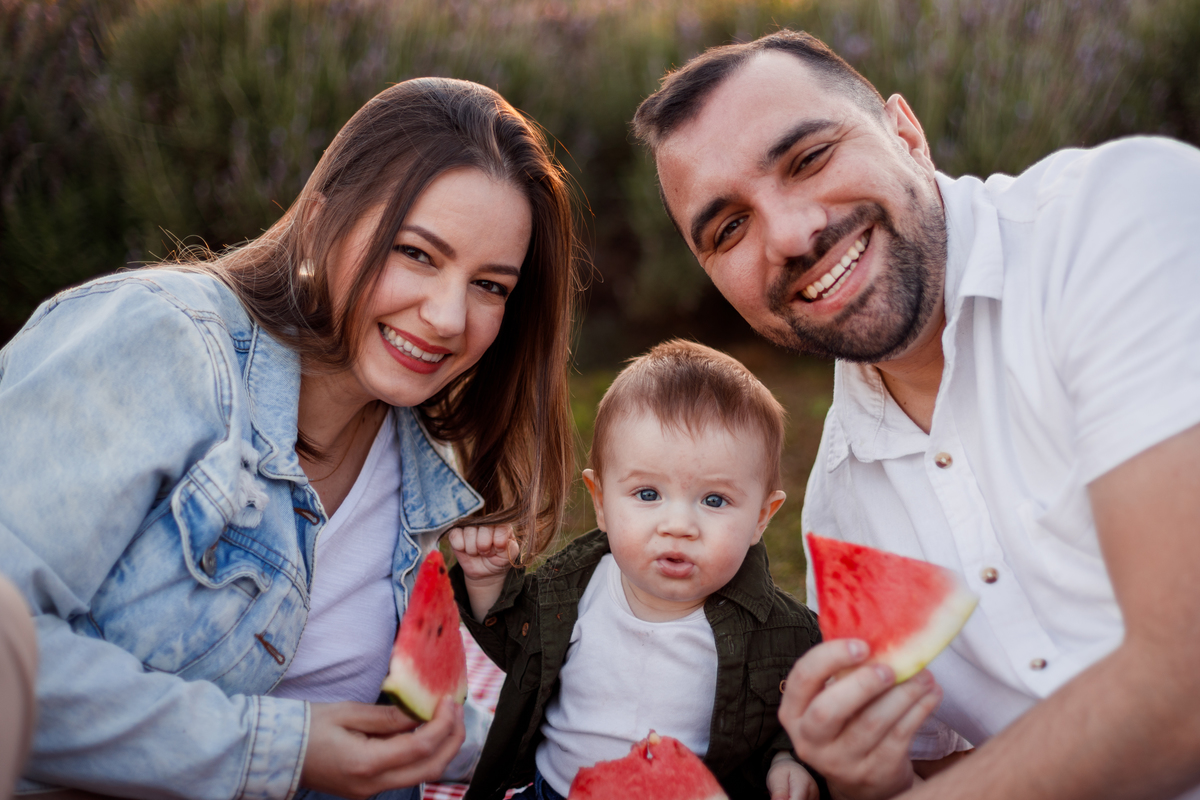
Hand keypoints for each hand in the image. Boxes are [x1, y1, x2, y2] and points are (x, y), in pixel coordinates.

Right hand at [300, 696, 465, 799]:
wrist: (277, 752)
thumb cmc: (308, 727)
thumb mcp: (349, 712)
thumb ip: (389, 716)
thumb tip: (422, 711)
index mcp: (366, 764)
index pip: (420, 748)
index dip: (442, 724)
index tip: (448, 701)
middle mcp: (371, 785)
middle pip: (430, 768)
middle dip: (452, 739)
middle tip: (457, 710)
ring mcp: (370, 791)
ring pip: (421, 774)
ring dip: (441, 747)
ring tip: (447, 717)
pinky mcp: (368, 788)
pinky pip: (405, 773)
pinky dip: (422, 753)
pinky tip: (424, 730)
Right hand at [447, 525, 518, 581]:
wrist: (485, 571)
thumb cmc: (499, 559)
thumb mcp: (509, 556)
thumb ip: (511, 548)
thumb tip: (502, 541)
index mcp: (501, 523)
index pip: (500, 527)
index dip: (498, 543)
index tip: (498, 550)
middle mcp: (485, 521)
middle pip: (483, 528)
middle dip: (485, 547)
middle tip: (486, 552)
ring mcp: (470, 525)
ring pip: (469, 532)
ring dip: (473, 549)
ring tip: (477, 552)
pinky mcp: (456, 533)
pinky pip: (455, 536)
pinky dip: (461, 547)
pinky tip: (465, 550)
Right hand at [778, 640, 941, 799]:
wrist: (862, 779)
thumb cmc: (847, 722)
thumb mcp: (830, 701)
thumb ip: (840, 673)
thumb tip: (876, 628)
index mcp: (794, 712)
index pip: (803, 679)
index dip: (830, 658)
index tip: (862, 645)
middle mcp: (810, 740)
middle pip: (828, 710)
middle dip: (863, 683)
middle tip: (891, 667)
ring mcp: (841, 761)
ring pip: (872, 723)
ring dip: (903, 693)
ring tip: (924, 674)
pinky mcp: (874, 772)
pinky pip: (899, 736)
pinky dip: (919, 710)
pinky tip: (931, 693)